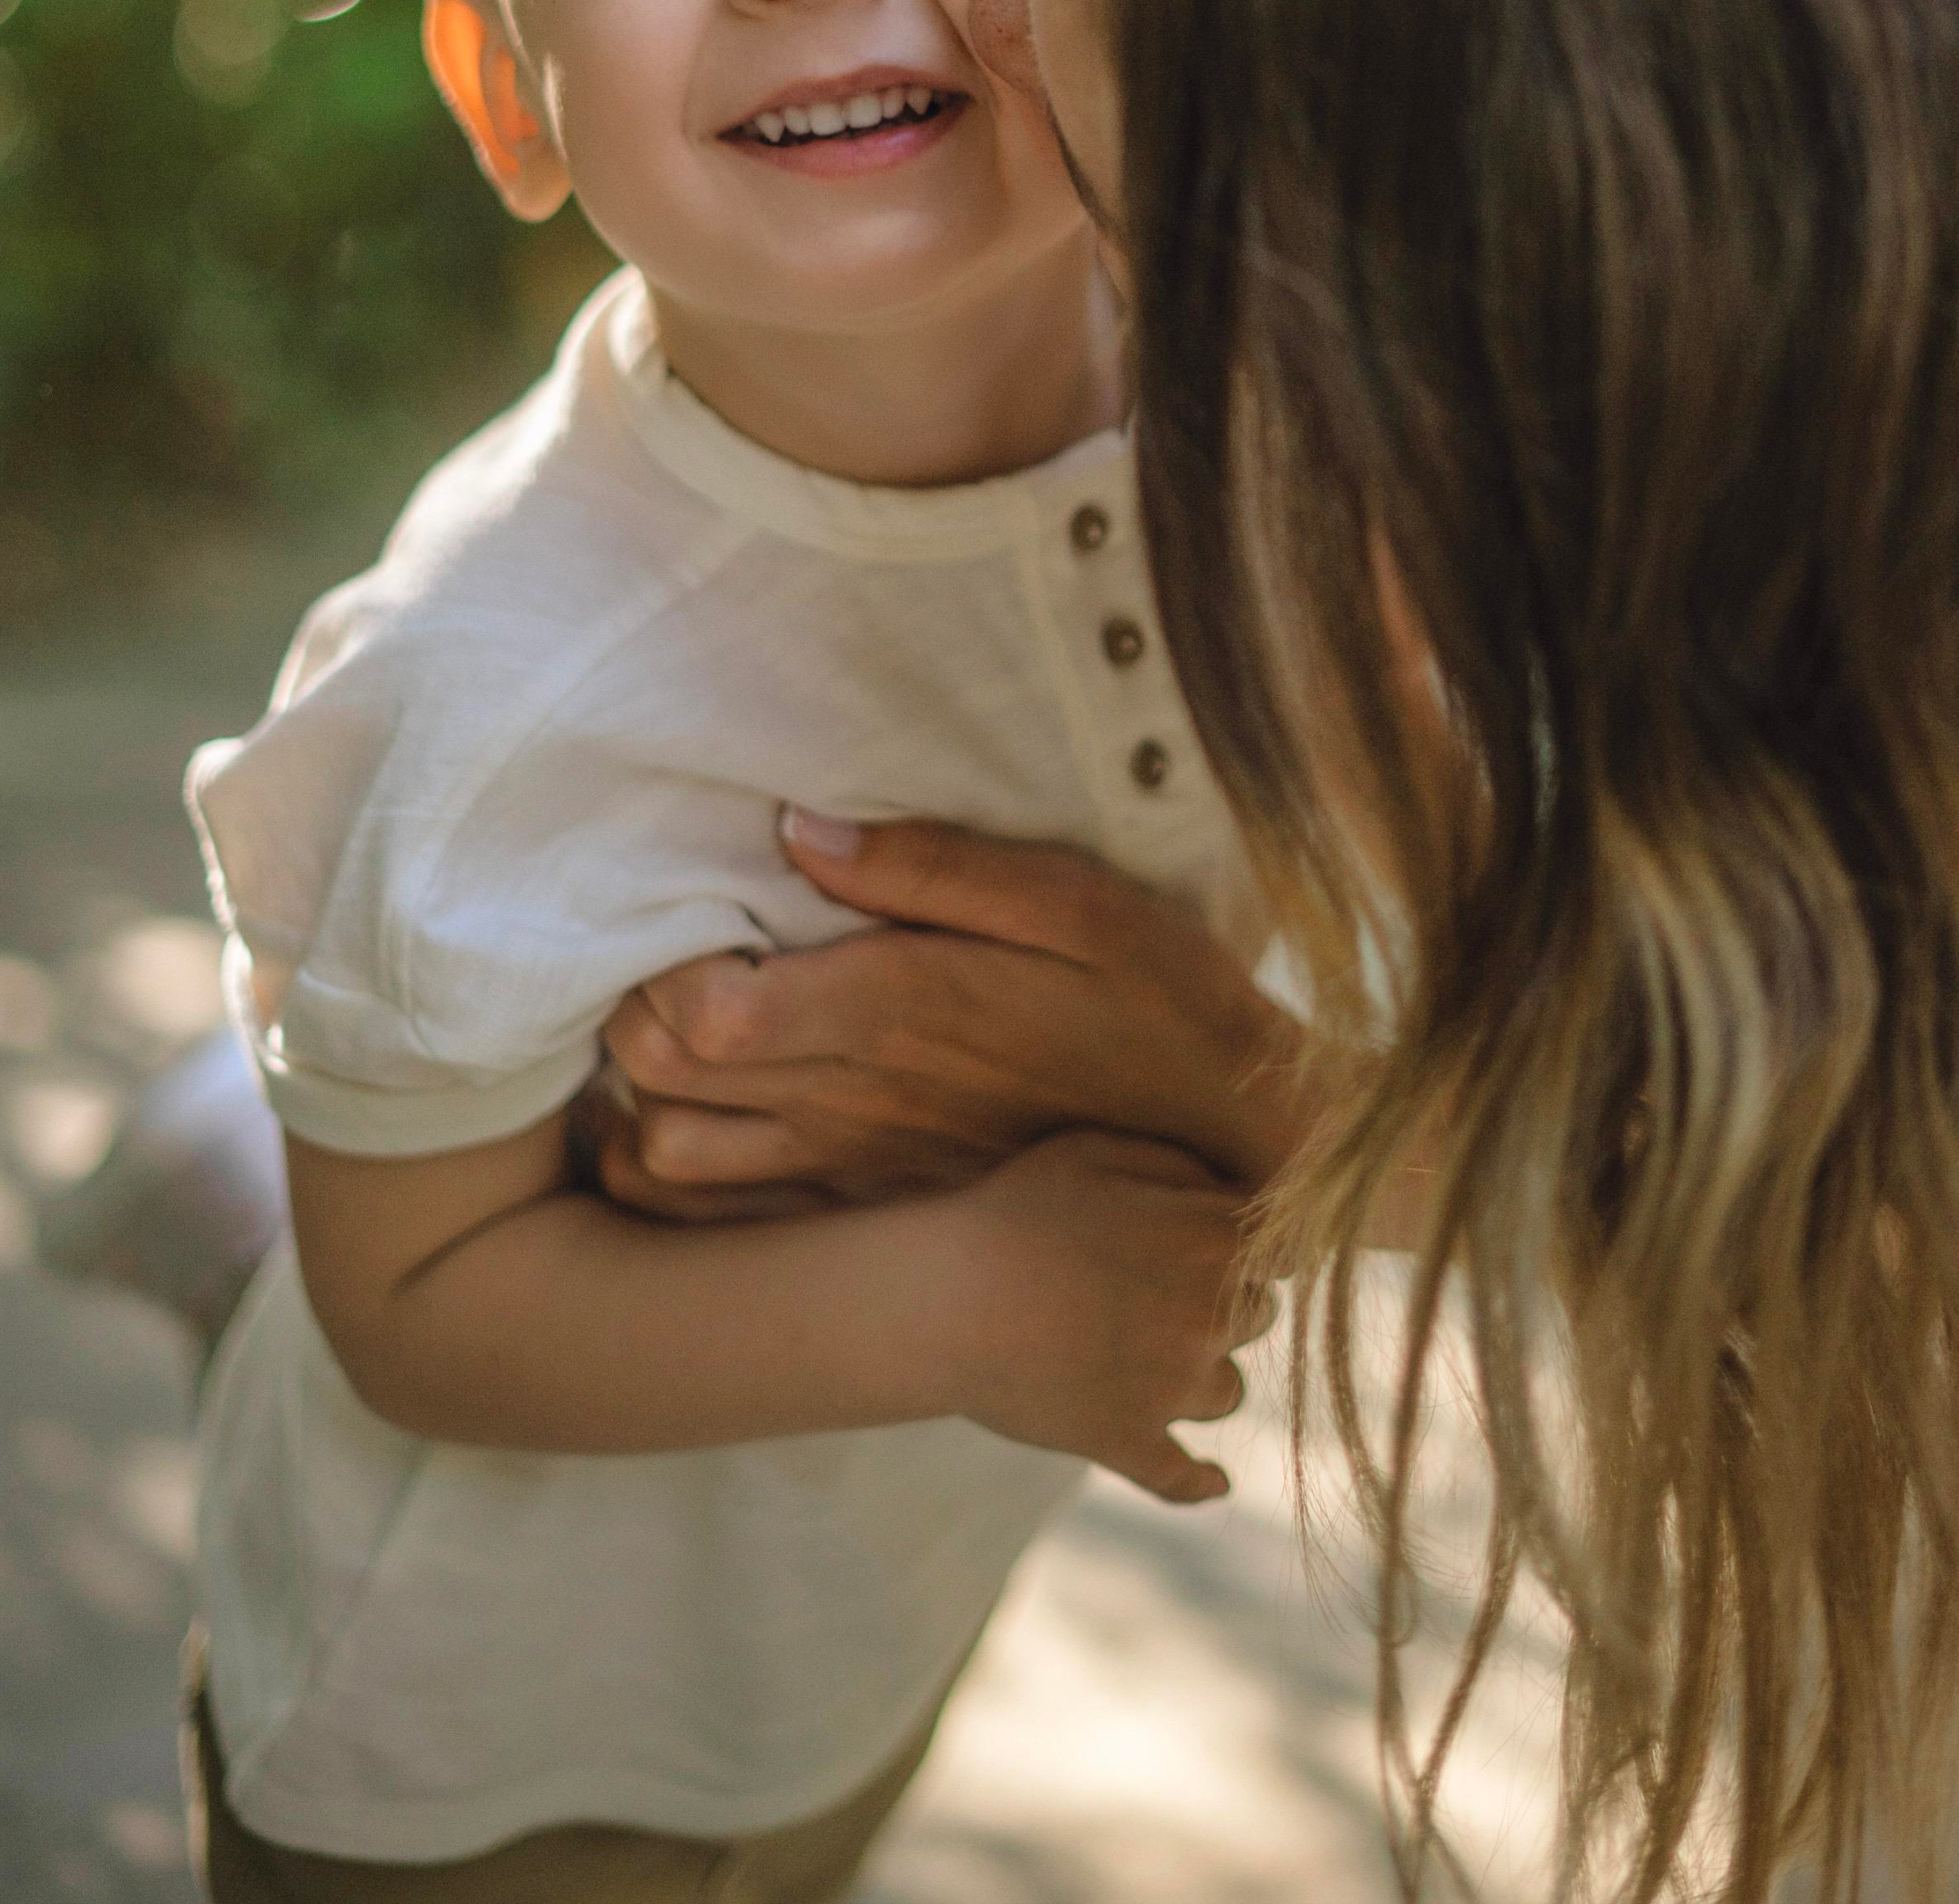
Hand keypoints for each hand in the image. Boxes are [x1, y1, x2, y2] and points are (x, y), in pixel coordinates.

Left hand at [596, 816, 1316, 1219]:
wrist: (1238, 1159)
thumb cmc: (1164, 1006)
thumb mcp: (1080, 907)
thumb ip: (935, 866)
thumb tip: (796, 827)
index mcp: (897, 1012)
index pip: (704, 1011)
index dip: (657, 959)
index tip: (677, 904)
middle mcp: (856, 1103)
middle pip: (663, 1077)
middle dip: (631, 1010)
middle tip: (658, 948)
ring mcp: (855, 1171)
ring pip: (671, 1154)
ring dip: (641, 1091)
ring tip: (671, 1026)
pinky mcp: (869, 1211)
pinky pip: (722, 1219)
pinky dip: (673, 1172)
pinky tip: (693, 1114)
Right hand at [941, 1128, 1271, 1503]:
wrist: (945, 1297)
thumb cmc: (1019, 1209)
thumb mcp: (1099, 1151)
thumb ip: (1183, 1166)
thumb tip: (1238, 1190)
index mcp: (1209, 1240)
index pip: (1279, 1250)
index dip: (1250, 1248)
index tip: (1221, 1245)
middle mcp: (1206, 1319)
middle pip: (1258, 1316)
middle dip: (1224, 1302)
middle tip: (1168, 1288)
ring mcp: (1170, 1389)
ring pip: (1228, 1392)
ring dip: (1202, 1374)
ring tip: (1151, 1356)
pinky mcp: (1129, 1442)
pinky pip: (1183, 1477)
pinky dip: (1200, 1482)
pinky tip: (1213, 1480)